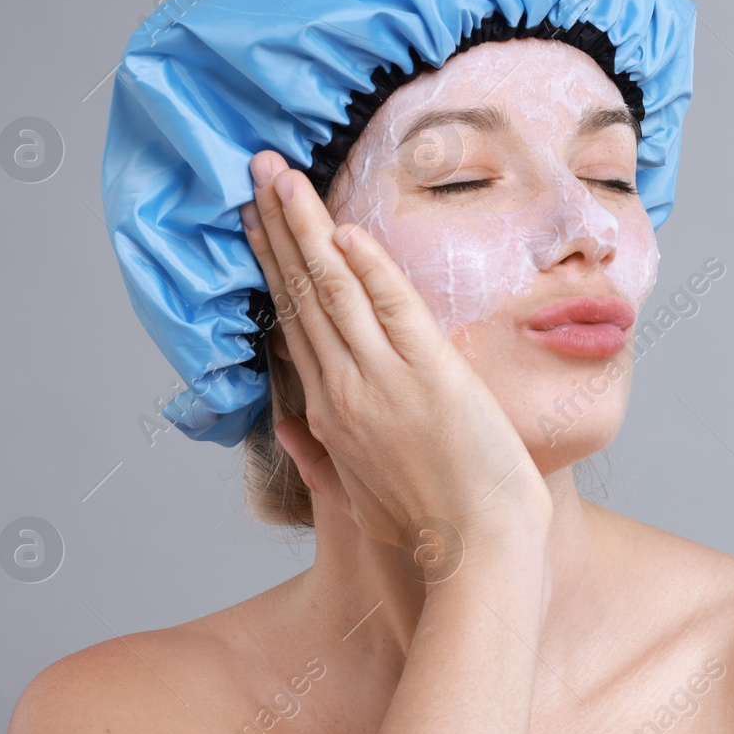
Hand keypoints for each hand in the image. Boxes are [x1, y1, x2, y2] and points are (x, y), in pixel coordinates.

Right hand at [239, 150, 552, 558]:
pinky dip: (369, 268)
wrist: (475, 561)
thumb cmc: (430, 536)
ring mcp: (383, 384)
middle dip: (276, 227)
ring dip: (306, 228)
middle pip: (301, 295)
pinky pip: (392, 310)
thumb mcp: (361, 496)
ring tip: (282, 177)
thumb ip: (322, 457)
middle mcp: (344, 393)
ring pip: (333, 291)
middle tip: (257, 172)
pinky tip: (346, 232)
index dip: (274, 267)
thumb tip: (289, 427)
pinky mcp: (430, 379)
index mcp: (329, 415)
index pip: (292, 323)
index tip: (258, 223)